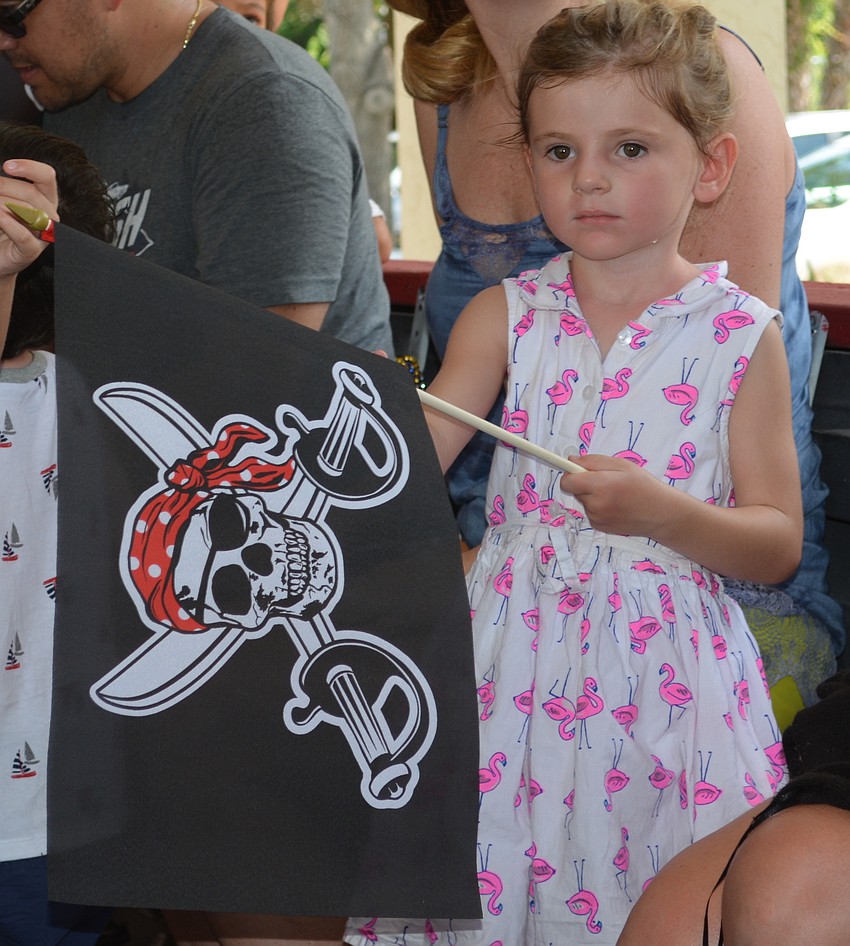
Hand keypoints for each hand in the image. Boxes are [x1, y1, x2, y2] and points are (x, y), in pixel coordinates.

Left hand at [0, 159, 58, 277]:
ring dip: (1, 204)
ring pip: (28, 212)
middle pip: (32, 193)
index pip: (47, 177)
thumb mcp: (2, 200)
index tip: (7, 166)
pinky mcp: (31, 251)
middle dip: (4, 186)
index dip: (30, 168)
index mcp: (43, 199)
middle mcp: (48, 216)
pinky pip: (23, 236)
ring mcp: (42, 235)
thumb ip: (3, 189)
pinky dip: (8, 224)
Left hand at [560, 453, 670, 537]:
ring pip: (583, 501)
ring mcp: (597, 518)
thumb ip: (593, 461)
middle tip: (607, 481)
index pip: (567, 482)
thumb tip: (571, 461)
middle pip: (575, 490)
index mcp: (601, 486)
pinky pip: (590, 512)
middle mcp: (596, 505)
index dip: (569, 474)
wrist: (661, 514)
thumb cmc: (644, 485)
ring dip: (592, 496)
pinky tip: (616, 506)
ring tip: (615, 494)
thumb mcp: (622, 465)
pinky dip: (598, 507)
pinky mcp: (599, 527)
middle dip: (585, 483)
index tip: (574, 469)